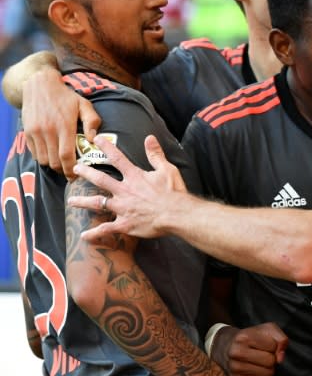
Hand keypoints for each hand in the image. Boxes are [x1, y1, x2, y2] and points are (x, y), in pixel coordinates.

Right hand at [22, 68, 100, 179]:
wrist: (40, 85)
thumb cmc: (66, 96)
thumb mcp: (84, 104)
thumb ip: (92, 121)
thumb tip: (95, 139)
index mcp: (64, 126)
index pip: (66, 155)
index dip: (71, 169)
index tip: (76, 175)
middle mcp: (48, 131)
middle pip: (54, 161)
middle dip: (63, 170)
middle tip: (71, 171)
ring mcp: (35, 132)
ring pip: (43, 160)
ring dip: (53, 165)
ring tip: (61, 163)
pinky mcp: (27, 132)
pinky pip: (34, 153)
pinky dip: (43, 158)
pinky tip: (51, 154)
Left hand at [68, 134, 187, 240]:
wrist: (176, 214)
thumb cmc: (173, 192)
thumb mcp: (167, 169)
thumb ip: (155, 154)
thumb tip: (149, 138)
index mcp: (134, 177)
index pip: (117, 158)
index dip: (106, 147)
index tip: (96, 140)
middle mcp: (124, 191)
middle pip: (100, 180)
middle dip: (87, 173)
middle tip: (76, 169)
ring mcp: (122, 208)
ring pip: (97, 204)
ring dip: (83, 202)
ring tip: (71, 202)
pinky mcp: (124, 224)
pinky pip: (106, 229)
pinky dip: (94, 233)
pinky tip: (83, 236)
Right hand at [211, 323, 288, 375]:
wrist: (226, 346)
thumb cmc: (250, 337)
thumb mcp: (266, 329)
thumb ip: (280, 339)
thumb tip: (281, 358)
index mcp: (244, 337)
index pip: (273, 346)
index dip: (273, 345)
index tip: (265, 343)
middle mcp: (237, 352)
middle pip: (270, 361)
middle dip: (271, 357)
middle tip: (262, 353)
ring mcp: (235, 367)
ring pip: (267, 374)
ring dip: (267, 368)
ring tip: (258, 361)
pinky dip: (260, 375)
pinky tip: (253, 368)